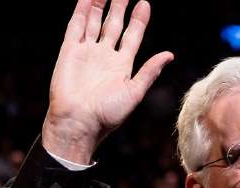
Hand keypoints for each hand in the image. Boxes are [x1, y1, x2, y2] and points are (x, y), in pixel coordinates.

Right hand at [42, 0, 173, 163]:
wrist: (79, 123)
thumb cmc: (107, 114)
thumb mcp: (134, 92)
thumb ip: (150, 71)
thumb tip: (170, 55)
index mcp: (121, 66)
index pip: (132, 36)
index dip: (138, 20)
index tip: (144, 3)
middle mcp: (104, 56)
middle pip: (113, 25)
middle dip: (119, 7)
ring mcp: (86, 52)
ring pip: (94, 22)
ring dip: (99, 5)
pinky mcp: (70, 51)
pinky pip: (76, 26)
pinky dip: (81, 11)